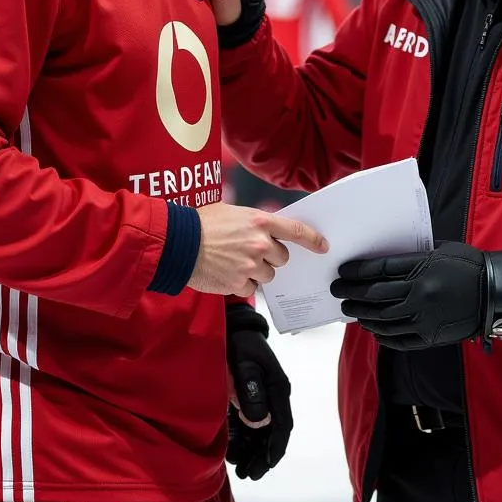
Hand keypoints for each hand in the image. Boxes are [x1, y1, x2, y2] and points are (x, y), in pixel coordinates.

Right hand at [189, 202, 327, 296]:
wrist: (177, 243)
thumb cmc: (200, 223)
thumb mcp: (232, 212)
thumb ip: (254, 224)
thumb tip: (267, 234)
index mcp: (260, 222)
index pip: (296, 231)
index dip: (313, 239)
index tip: (323, 246)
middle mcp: (259, 244)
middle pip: (282, 257)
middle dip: (271, 257)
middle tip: (251, 252)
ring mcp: (250, 265)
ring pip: (268, 275)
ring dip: (256, 272)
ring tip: (233, 262)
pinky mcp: (238, 284)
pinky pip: (250, 289)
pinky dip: (240, 284)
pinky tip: (225, 273)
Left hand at [225, 304, 291, 479]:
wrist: (233, 328)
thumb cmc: (239, 344)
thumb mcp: (245, 364)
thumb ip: (251, 390)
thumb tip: (259, 421)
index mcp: (278, 388)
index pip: (282, 425)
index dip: (274, 448)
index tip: (264, 466)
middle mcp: (274, 396)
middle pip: (273, 433)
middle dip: (262, 457)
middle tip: (248, 475)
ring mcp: (264, 397)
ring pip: (262, 432)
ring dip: (254, 452)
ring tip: (241, 471)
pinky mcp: (251, 397)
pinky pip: (251, 424)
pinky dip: (245, 440)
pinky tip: (234, 453)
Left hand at [331, 243, 487, 349]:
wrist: (495, 293)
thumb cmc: (469, 266)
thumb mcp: (441, 250)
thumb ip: (414, 256)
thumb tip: (385, 261)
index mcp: (421, 268)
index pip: (378, 270)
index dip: (357, 271)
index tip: (343, 271)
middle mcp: (419, 294)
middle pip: (375, 295)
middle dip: (352, 293)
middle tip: (338, 291)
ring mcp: (424, 317)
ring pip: (383, 319)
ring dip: (363, 315)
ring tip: (351, 311)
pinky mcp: (431, 336)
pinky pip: (399, 338)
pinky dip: (382, 335)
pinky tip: (373, 329)